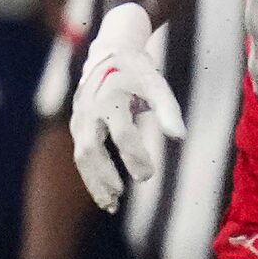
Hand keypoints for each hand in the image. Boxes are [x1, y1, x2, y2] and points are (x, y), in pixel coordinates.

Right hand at [68, 1, 183, 211]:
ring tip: (110, 205)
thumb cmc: (138, 72)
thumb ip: (169, 110)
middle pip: (92, 150)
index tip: (148, 176)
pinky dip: (91, 176)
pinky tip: (105, 194)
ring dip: (94, 182)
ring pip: (82, 157)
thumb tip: (180, 137)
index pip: (122, 135)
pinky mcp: (77, 126)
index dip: (134, 157)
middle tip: (122, 195)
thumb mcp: (157, 85)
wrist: (109, 54)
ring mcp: (79, 119)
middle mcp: (90, 111)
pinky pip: (81, 155)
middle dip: (105, 176)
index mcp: (111, 99)